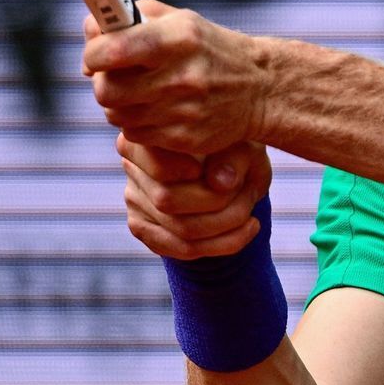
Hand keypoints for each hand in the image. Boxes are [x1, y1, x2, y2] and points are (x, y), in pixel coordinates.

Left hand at [84, 0, 269, 154]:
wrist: (259, 88)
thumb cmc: (209, 48)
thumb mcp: (179, 20)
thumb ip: (130, 18)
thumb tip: (89, 38)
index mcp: (179, 38)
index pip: (113, 50)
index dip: (93, 53)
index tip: (95, 53)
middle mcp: (182, 76)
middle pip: (107, 90)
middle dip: (102, 82)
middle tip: (113, 76)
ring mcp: (184, 111)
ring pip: (117, 115)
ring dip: (118, 104)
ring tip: (137, 92)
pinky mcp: (185, 139)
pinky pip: (135, 134)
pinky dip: (136, 123)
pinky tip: (153, 110)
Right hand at [117, 133, 272, 259]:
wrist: (234, 167)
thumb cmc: (235, 147)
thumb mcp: (243, 145)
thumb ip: (232, 158)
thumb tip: (221, 183)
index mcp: (146, 135)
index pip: (158, 165)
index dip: (190, 174)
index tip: (223, 173)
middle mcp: (131, 166)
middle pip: (167, 201)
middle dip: (219, 204)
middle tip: (250, 193)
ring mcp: (134, 200)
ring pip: (180, 230)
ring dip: (227, 226)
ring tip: (252, 214)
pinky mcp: (144, 229)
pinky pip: (182, 249)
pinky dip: (223, 244)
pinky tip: (248, 229)